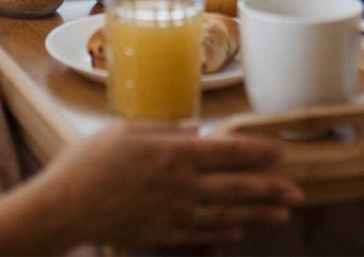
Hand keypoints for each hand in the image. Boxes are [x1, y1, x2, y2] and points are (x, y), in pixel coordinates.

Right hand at [41, 122, 302, 248]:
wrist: (65, 207)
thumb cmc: (88, 162)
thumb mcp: (125, 131)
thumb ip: (164, 129)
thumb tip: (196, 129)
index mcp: (173, 153)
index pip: (227, 151)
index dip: (257, 152)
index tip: (280, 151)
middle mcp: (181, 185)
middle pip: (236, 187)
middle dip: (270, 189)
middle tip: (298, 192)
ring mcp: (175, 214)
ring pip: (226, 215)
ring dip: (257, 214)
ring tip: (281, 215)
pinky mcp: (164, 235)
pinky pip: (203, 235)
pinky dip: (225, 234)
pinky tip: (239, 232)